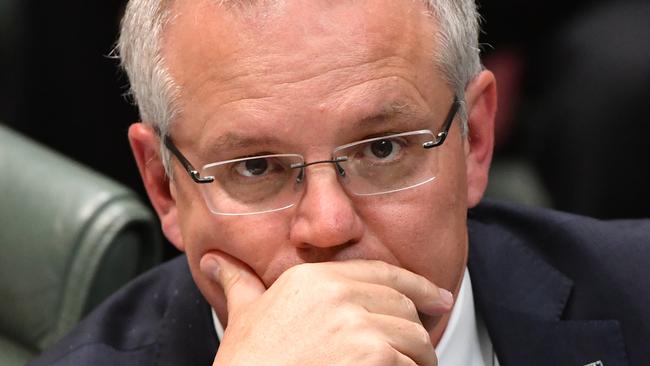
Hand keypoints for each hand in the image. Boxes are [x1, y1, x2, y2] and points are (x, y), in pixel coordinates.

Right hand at [200, 253, 453, 365]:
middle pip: (403, 306)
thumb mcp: (243, 316)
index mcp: (313, 277)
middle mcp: (339, 294)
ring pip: (415, 338)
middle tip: (418, 350)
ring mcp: (357, 326)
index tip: (439, 298)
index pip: (384, 273)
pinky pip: (410, 365)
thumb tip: (215, 261)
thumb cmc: (247, 362)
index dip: (418, 286)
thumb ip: (238, 283)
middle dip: (416, 330)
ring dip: (418, 359)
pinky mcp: (372, 357)